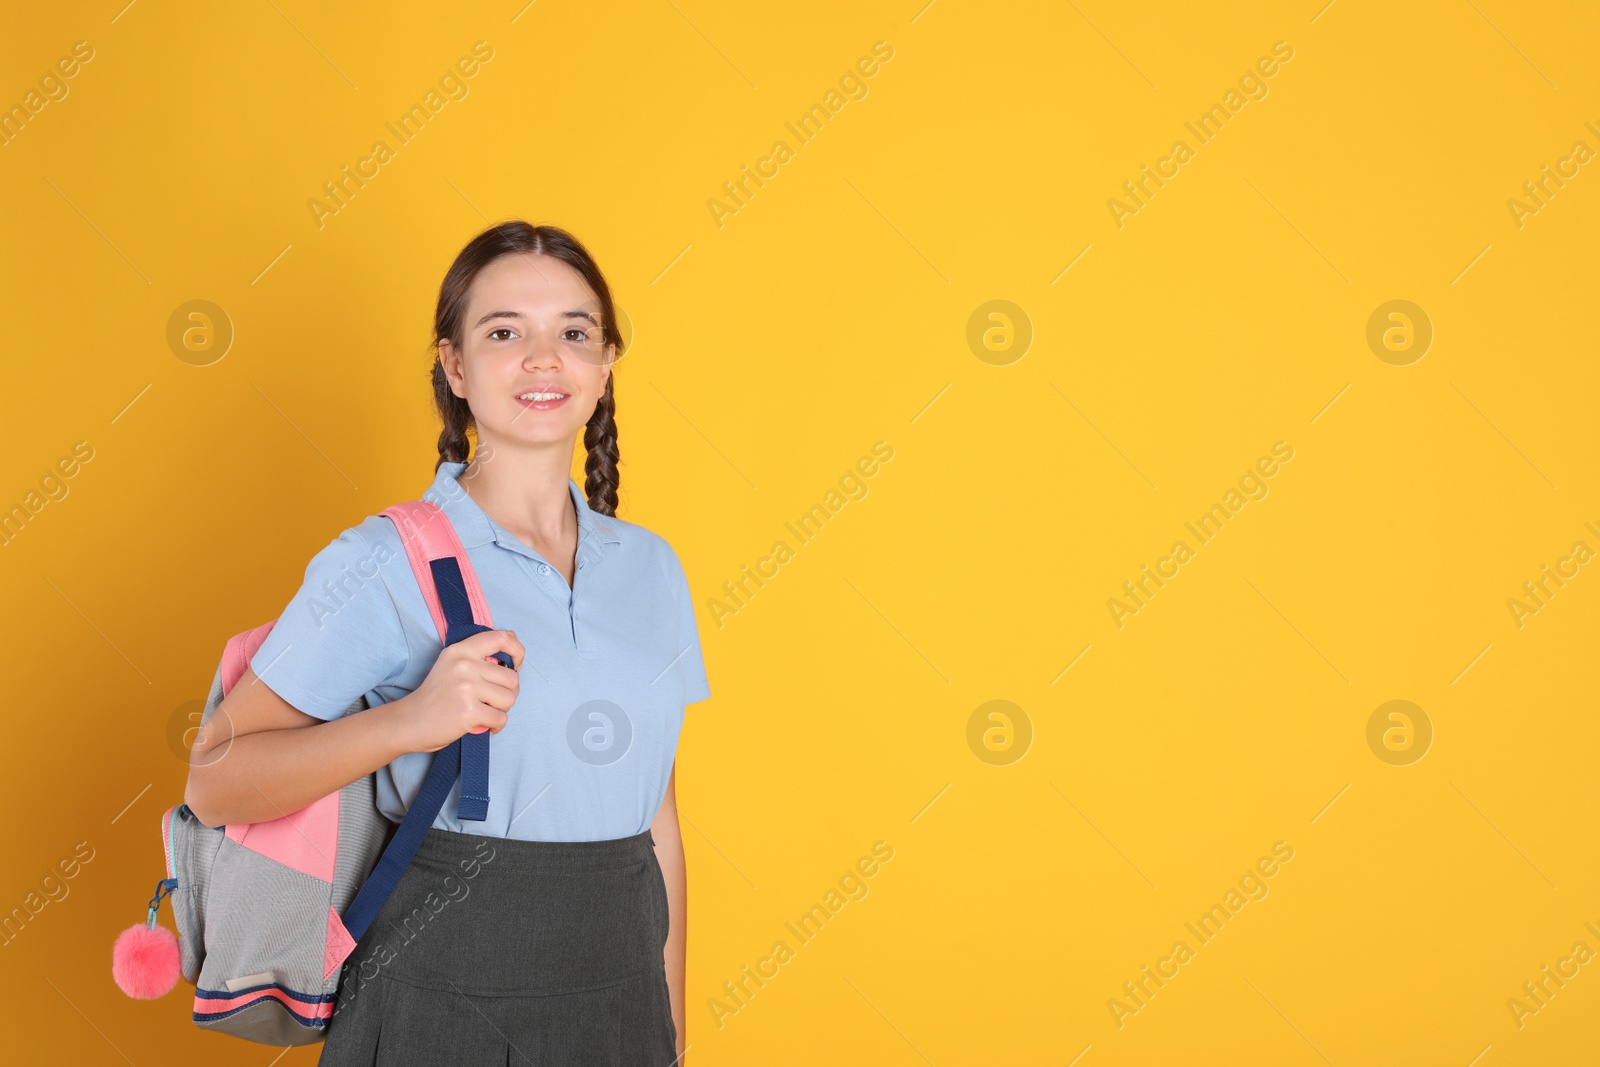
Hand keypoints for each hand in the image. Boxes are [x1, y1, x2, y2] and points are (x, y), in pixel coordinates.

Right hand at [392, 629, 524, 752]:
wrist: (409, 721)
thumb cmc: (436, 695)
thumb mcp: (453, 663)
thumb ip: (482, 651)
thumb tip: (513, 636)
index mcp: (461, 650)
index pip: (501, 638)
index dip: (517, 651)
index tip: (515, 665)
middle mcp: (464, 665)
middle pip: (512, 678)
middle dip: (508, 693)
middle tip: (491, 700)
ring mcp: (467, 688)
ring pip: (509, 699)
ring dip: (502, 710)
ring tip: (485, 711)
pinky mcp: (469, 711)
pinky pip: (501, 719)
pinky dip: (496, 726)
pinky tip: (484, 724)